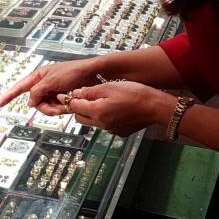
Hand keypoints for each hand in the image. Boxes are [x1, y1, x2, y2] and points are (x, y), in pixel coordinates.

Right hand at [0, 58, 99, 114]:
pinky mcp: (60, 98)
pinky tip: (68, 106)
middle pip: (35, 102)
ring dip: (54, 109)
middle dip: (45, 107)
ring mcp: (52, 92)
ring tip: (65, 105)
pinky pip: (54, 108)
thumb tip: (29, 103)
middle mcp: (43, 85)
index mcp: (38, 77)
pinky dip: (60, 109)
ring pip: (45, 108)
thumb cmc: (73, 71)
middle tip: (56, 106)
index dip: (8, 96)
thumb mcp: (52, 81)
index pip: (19, 87)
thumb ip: (37, 91)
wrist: (92, 75)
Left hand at [61, 82, 176, 135]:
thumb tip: (76, 94)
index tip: (63, 95)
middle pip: (80, 117)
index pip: (75, 106)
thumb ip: (90, 91)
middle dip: (78, 108)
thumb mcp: (109, 87)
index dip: (68, 99)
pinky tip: (113, 108)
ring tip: (100, 100)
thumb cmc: (135, 94)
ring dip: (91, 113)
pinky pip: (105, 125)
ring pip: (93, 122)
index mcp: (97, 111)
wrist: (155, 107)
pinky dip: (104, 117)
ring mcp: (111, 130)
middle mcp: (102, 124)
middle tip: (82, 97)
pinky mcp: (119, 132)